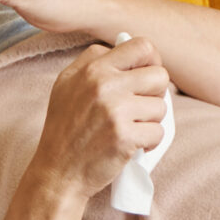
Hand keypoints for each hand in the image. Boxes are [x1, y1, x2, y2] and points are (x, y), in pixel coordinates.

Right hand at [34, 36, 169, 199]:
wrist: (57, 173)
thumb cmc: (64, 129)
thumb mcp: (67, 84)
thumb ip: (93, 61)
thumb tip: (124, 45)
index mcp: (93, 68)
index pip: (142, 46)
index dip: (152, 61)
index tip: (146, 77)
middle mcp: (104, 85)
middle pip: (160, 76)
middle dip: (156, 93)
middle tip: (141, 107)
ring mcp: (115, 110)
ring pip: (161, 107)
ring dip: (151, 121)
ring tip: (131, 129)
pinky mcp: (125, 136)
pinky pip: (158, 132)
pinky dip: (150, 142)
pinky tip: (133, 146)